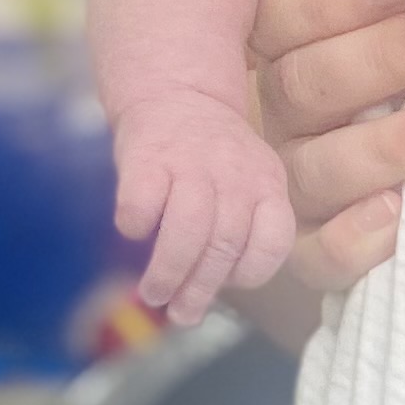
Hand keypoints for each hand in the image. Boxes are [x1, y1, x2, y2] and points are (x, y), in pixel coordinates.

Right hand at [114, 89, 297, 323]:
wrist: (175, 91)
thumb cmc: (211, 159)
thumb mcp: (247, 183)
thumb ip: (242, 231)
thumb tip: (210, 296)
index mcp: (267, 184)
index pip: (272, 242)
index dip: (250, 273)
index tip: (229, 284)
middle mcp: (234, 174)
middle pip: (224, 245)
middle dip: (200, 289)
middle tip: (181, 314)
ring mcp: (190, 163)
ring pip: (187, 231)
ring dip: (168, 272)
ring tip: (154, 295)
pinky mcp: (147, 156)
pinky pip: (142, 203)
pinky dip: (135, 226)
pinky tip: (132, 235)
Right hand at [248, 0, 404, 293]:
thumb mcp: (396, 1)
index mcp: (280, 45)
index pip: (285, 16)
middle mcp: (279, 113)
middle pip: (308, 84)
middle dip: (388, 57)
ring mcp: (289, 182)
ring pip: (316, 167)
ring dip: (387, 145)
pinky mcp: (309, 249)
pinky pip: (315, 255)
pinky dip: (354, 240)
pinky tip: (397, 217)